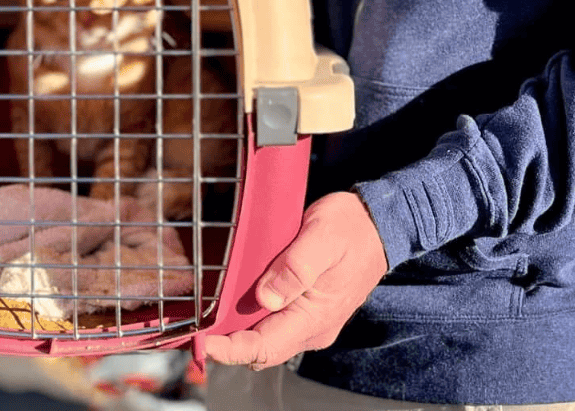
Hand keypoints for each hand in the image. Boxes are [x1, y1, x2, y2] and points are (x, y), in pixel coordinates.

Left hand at [205, 191, 388, 369]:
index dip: (229, 350)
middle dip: (226, 345)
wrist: (381, 225)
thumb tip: (266, 297)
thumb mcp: (321, 237)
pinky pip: (274, 326)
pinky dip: (250, 323)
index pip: (264, 347)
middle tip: (193, 330)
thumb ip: (295, 268)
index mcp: (314, 316)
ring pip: (265, 340)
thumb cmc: (351, 228)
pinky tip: (231, 307)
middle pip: (261, 349)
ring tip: (206, 320)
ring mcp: (311, 322)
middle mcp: (312, 328)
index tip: (202, 342)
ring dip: (237, 334)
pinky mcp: (308, 311)